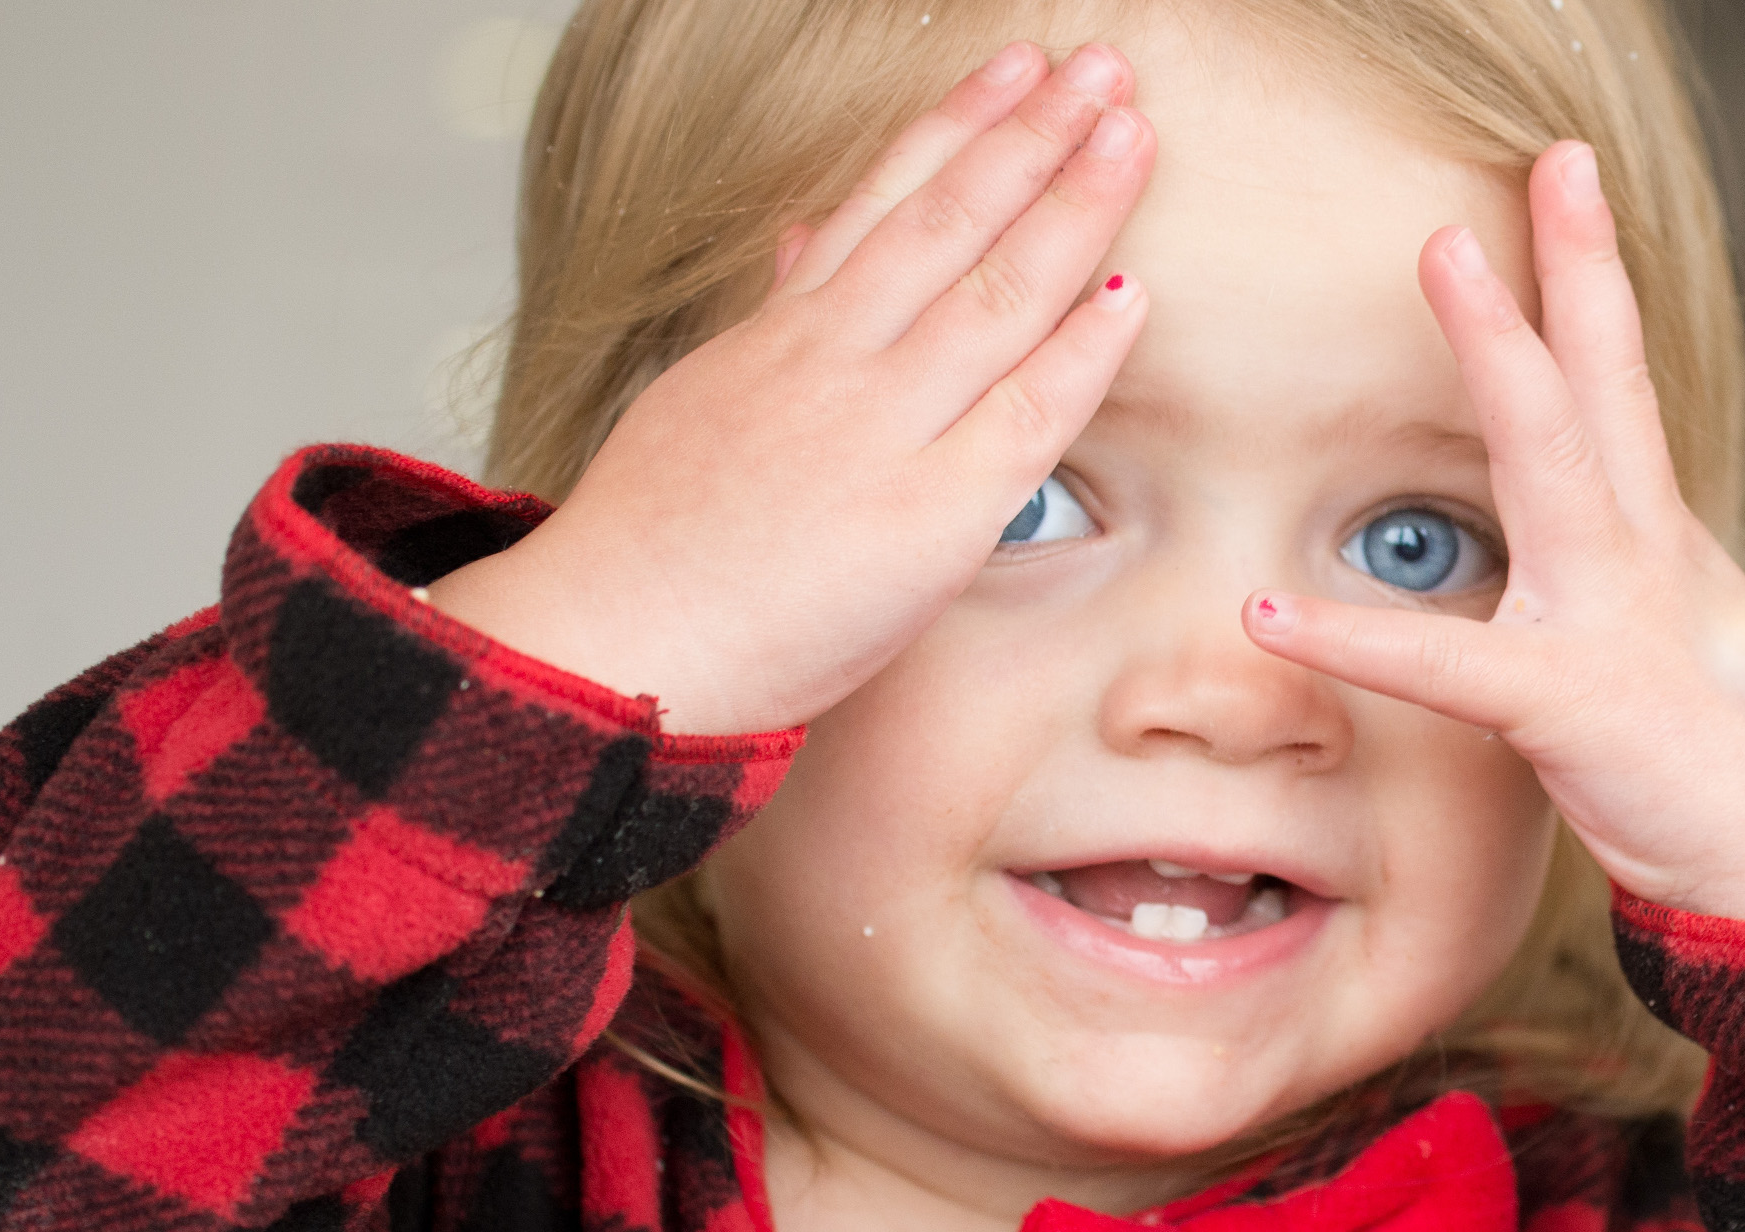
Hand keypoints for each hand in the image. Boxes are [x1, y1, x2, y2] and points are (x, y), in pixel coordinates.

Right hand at [428, 43, 1153, 734]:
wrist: (612, 648)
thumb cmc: (655, 549)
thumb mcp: (700, 401)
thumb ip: (770, 320)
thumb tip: (800, 241)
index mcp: (780, 336)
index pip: (884, 202)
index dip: (959, 126)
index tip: (1015, 69)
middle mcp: (833, 362)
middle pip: (951, 221)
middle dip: (1033, 135)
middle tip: (1102, 68)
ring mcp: (883, 431)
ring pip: (996, 292)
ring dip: (1074, 207)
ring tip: (1131, 134)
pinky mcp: (930, 516)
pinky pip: (1026, 417)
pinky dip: (1082, 351)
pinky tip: (1132, 292)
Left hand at [1242, 143, 1744, 956]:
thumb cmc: (1727, 773)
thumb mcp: (1676, 653)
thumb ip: (1618, 583)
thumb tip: (1580, 541)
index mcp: (1654, 540)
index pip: (1618, 382)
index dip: (1588, 278)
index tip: (1565, 184)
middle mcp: (1641, 555)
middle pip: (1610, 378)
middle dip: (1573, 264)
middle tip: (1549, 160)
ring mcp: (1613, 618)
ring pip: (1557, 455)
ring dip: (1500, 353)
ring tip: (1440, 256)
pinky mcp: (1574, 703)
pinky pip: (1446, 663)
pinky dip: (1355, 640)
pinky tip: (1270, 616)